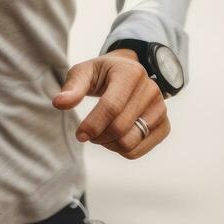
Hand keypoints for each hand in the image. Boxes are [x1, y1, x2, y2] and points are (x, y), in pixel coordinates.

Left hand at [51, 49, 169, 158]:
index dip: (93, 124)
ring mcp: (160, 108)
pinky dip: (121, 150)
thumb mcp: (85, 72)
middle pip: (120, 128)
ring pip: (130, 143)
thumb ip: (73, 87)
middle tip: (88, 132)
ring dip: (108, 144)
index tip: (79, 135)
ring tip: (100, 134)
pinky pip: (139, 151)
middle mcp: (151, 90)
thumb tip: (58, 103)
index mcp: (130, 73)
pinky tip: (113, 138)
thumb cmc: (103, 73)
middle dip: (98, 135)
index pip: (111, 106)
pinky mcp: (164, 125)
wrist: (129, 72)